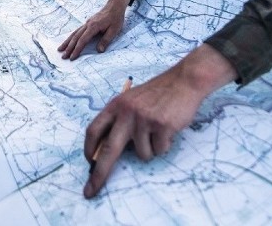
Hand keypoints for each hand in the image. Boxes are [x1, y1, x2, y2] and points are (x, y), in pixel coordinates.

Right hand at [58, 0, 131, 59]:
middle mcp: (87, 24)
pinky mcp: (88, 23)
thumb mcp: (114, 30)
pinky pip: (77, 31)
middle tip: (63, 56)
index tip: (72, 57)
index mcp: (93, 26)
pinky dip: (71, 37)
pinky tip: (68, 41)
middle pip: (76, 37)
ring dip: (67, 42)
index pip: (83, 40)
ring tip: (60, 49)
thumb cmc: (115, 18)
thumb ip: (105, 40)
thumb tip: (99, 51)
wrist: (114, 5)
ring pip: (74, 33)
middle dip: (69, 48)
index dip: (77, 49)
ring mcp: (86, 23)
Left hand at [83, 44, 237, 197]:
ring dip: (151, 149)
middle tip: (91, 190)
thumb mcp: (131, 102)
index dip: (88, 150)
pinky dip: (164, 145)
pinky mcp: (162, 126)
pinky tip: (168, 129)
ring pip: (142, 154)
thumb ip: (119, 122)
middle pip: (109, 150)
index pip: (93, 131)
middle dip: (99, 174)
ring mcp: (144, 119)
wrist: (183, 81)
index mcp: (115, 106)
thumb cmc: (157, 95)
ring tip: (158, 132)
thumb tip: (106, 152)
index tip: (88, 164)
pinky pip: (159, 150)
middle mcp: (126, 112)